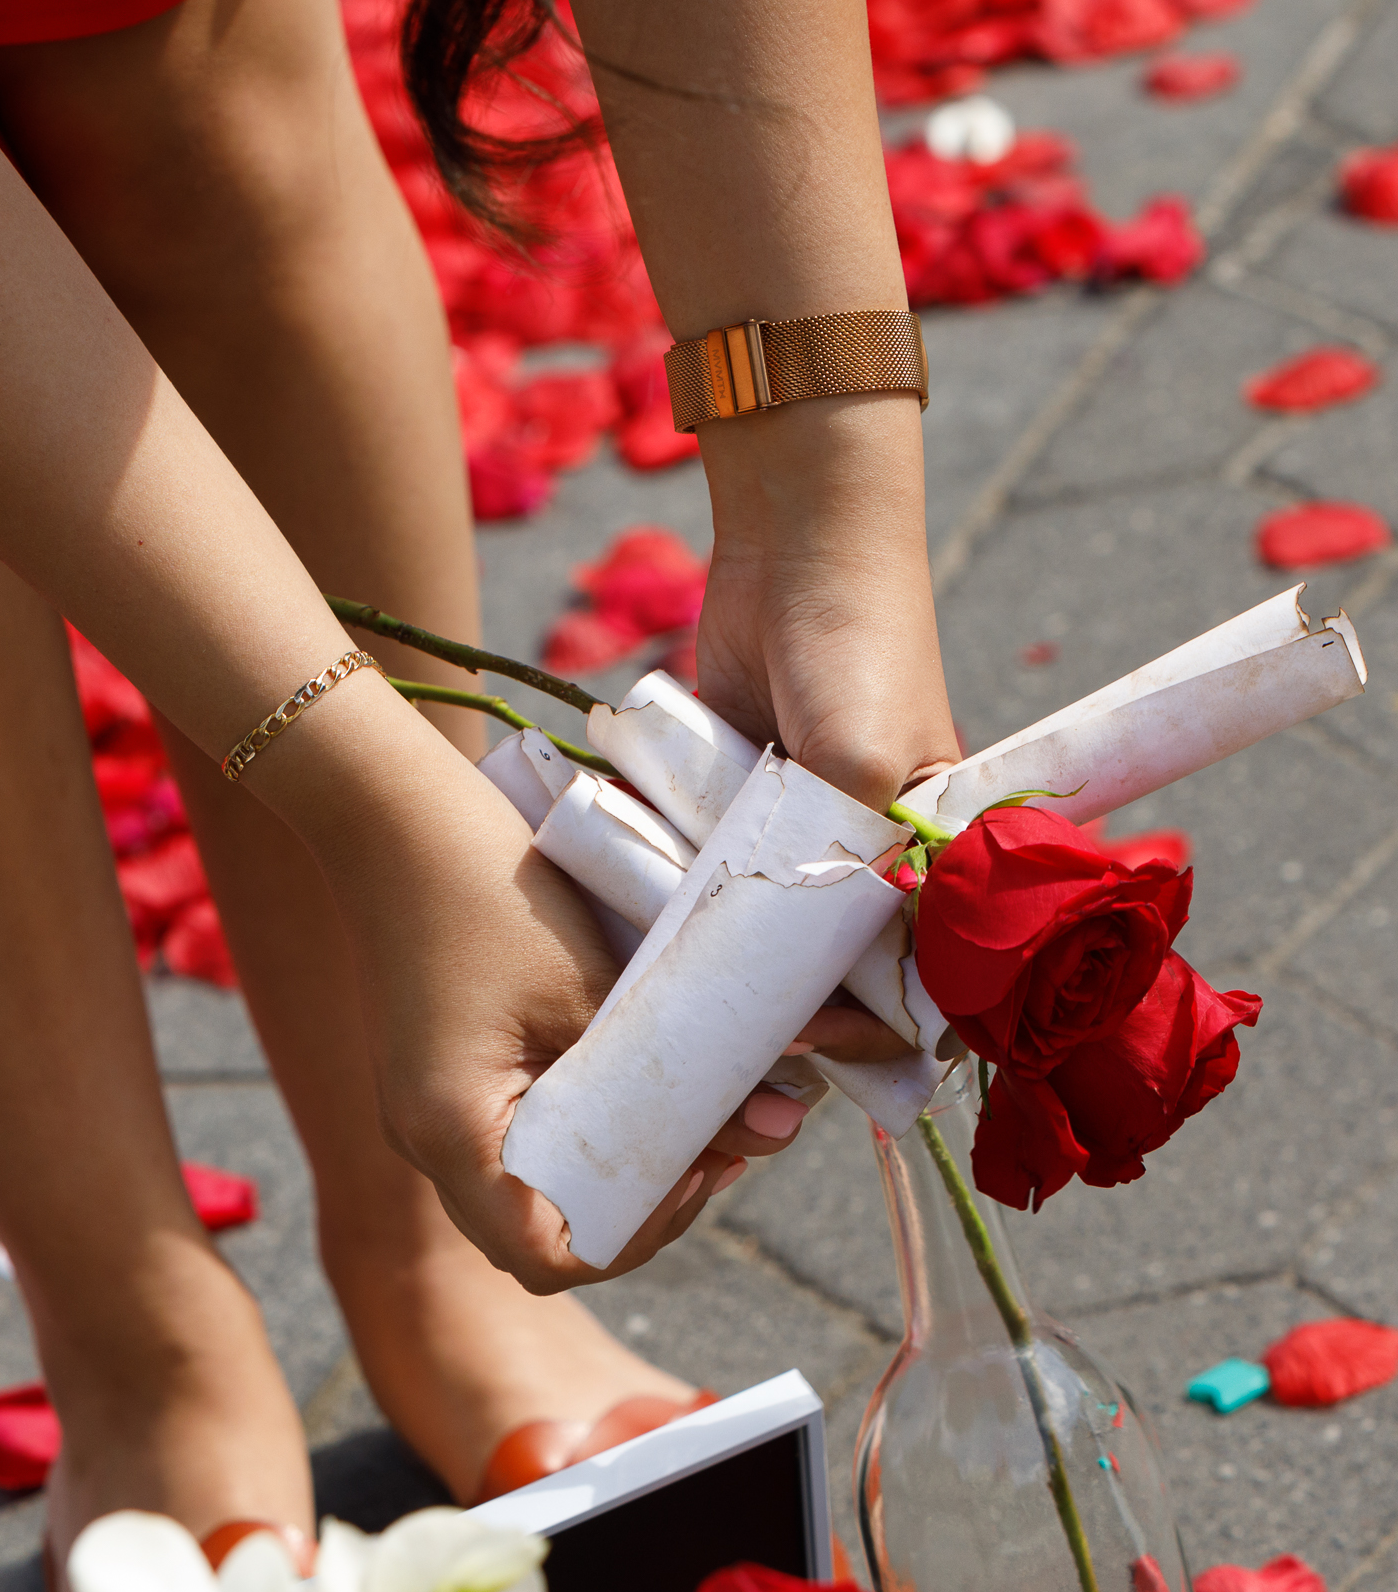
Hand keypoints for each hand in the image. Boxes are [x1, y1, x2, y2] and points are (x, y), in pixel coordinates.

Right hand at [289, 687, 811, 1290]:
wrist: (396, 814)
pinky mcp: (443, 1080)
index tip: (709, 1166)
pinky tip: (635, 1082)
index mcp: (453, 1134)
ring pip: (534, 1191)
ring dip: (615, 1170)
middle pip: (543, 1236)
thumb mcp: (592, 983)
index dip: (643, 1233)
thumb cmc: (489, 889)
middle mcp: (428, 1143)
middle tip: (720, 1142)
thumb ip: (672, 1068)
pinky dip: (582, 1133)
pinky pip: (519, 1140)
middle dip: (643, 1205)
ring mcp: (430, 1114)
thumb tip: (774, 1128)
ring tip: (693, 1113)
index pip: (551, 1254)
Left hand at [697, 392, 959, 1068]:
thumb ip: (849, 874)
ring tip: (682, 1003)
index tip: (810, 1042)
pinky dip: (683, 899)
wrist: (794, 545)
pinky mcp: (734, 802)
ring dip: (724, 961)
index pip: (918, 977)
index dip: (869, 1024)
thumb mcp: (868, 771)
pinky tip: (652, 935)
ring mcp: (796, 832)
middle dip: (786, 1009)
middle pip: (830, 969)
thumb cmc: (862, 652)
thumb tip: (820, 987)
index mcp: (939, 860)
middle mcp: (871, 856)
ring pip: (759, 930)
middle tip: (735, 1046)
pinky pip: (707, 874)